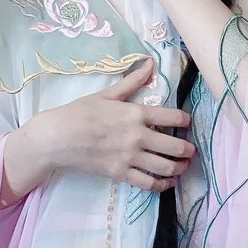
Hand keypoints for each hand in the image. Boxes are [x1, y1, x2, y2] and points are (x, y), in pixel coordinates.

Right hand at [32, 59, 194, 192]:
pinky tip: (167, 182)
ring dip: (179, 168)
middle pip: (175, 146)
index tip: (188, 123)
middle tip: (191, 150)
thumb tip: (150, 63)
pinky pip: (148, 183)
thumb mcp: (107, 93)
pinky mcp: (120, 174)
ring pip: (165, 167)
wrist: (56, 137)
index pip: (173, 117)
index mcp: (135, 113)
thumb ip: (132, 81)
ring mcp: (129, 157)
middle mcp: (137, 136)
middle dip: (188, 150)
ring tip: (182, 166)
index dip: (186, 121)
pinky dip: (162, 185)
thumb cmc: (80, 112)